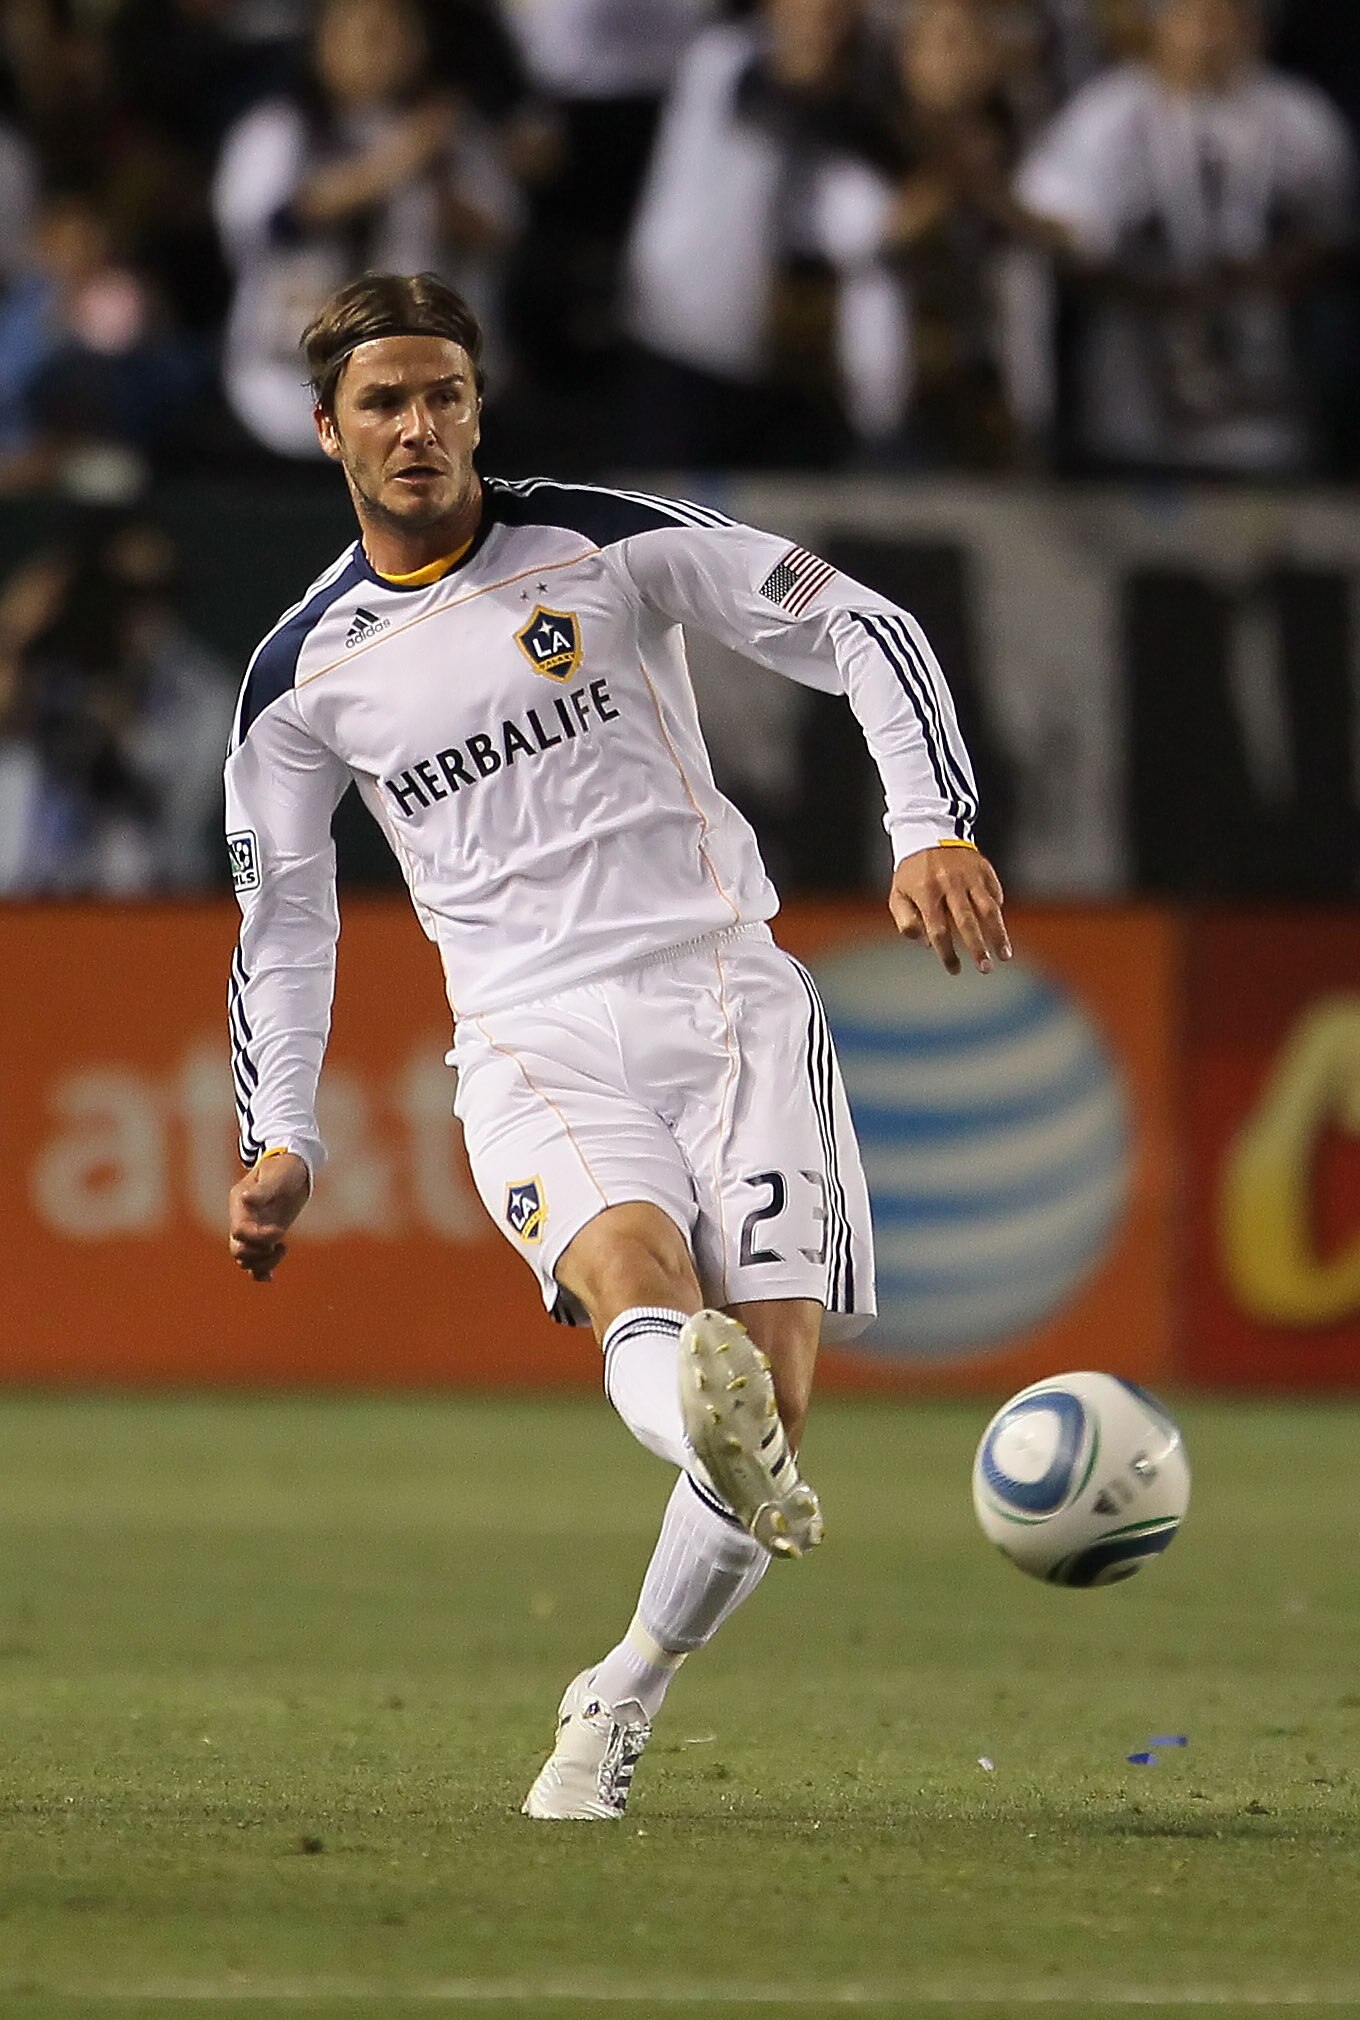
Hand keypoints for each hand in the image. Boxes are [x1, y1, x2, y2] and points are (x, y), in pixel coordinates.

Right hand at [228, 1152, 310, 1282]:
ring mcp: (254, 1229)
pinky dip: (261, 1271)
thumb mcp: (277, 1175)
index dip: (257, 1236)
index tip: (279, 1232)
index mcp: (240, 1204)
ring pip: (246, 1259)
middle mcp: (243, 1219)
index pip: (239, 1231)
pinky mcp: (266, 1237)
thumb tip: (247, 1199)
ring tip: (282, 1248)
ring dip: (262, 1263)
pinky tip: (271, 1277)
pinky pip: (256, 1261)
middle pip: (238, 1250)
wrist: (293, 1166)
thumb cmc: (285, 1168)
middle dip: (257, 1253)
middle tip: (279, 1244)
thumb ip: (263, 1190)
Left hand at [889, 844, 1009, 976]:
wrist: (927, 833)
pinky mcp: (983, 868)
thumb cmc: (911, 872)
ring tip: (1004, 954)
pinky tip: (998, 927)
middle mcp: (949, 884)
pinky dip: (997, 910)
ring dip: (998, 934)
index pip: (938, 931)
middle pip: (967, 922)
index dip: (947, 953)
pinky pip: (994, 893)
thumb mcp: (898, 895)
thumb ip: (907, 922)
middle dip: (977, 948)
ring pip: (988, 909)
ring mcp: (969, 875)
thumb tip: (927, 944)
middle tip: (985, 969)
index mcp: (926, 893)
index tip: (955, 969)